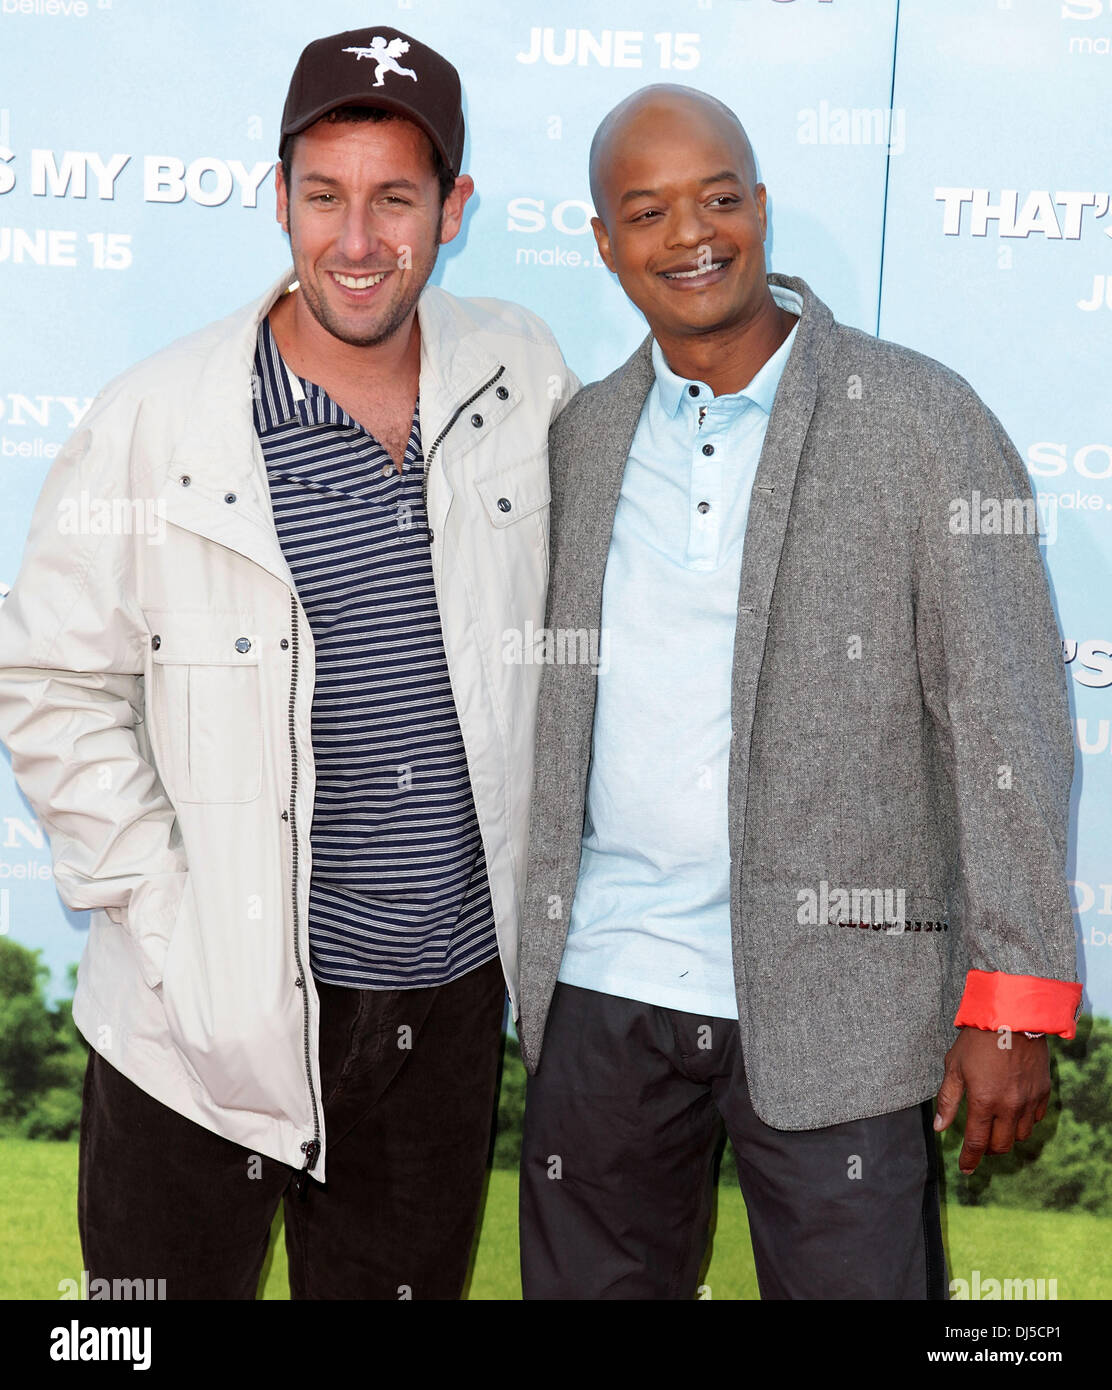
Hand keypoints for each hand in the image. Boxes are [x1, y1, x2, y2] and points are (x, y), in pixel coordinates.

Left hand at [933, 1027, 1050, 1174]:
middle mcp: (1009, 1106)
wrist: (1011, 1017)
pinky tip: (1014, 1112)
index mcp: (984, 1102)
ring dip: (1007, 1137)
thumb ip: (948, 1100)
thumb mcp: (954, 1067)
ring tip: (996, 1127)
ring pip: (1020, 1135)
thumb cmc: (977, 1039)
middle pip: (1001, 1145)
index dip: (970, 1159)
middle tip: (979, 1145)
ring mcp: (1029, 1100)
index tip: (965, 1169)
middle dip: (988, 1150)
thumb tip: (939, 1128)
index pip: (977, 1143)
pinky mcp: (1043, 1091)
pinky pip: (1035, 1119)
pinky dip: (1024, 1122)